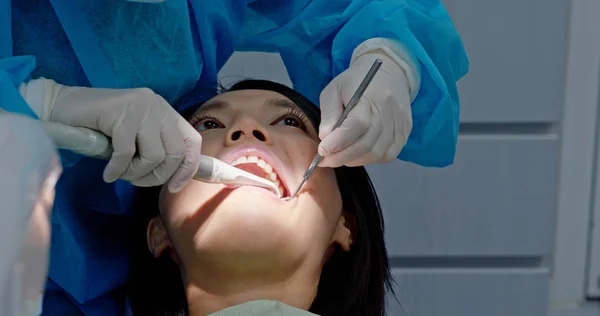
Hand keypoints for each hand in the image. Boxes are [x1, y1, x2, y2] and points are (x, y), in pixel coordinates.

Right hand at [46, 82, 200, 191]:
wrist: (62, 107)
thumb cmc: (99, 129)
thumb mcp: (136, 139)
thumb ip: (155, 150)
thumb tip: (176, 179)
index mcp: (166, 113)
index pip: (193, 143)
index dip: (188, 169)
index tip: (173, 187)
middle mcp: (159, 106)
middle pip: (175, 153)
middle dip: (157, 176)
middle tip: (136, 181)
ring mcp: (141, 106)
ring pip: (154, 155)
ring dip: (136, 173)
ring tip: (121, 173)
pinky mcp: (121, 110)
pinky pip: (127, 153)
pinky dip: (117, 169)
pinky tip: (108, 174)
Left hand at [318, 52, 412, 166]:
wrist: (389, 74)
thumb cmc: (356, 82)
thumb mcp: (334, 90)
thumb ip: (329, 113)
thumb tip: (325, 138)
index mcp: (370, 97)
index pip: (356, 125)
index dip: (338, 141)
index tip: (322, 150)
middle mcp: (388, 112)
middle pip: (366, 144)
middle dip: (341, 157)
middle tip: (325, 160)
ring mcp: (400, 124)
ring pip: (376, 154)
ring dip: (354, 160)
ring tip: (339, 156)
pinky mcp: (405, 133)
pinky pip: (388, 155)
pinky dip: (370, 159)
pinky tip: (358, 154)